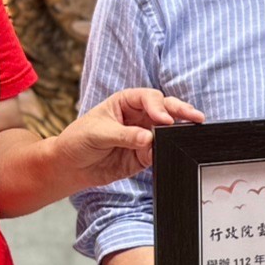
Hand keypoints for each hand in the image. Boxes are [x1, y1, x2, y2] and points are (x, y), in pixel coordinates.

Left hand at [56, 88, 204, 189]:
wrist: (70, 166)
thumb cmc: (78, 141)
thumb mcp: (97, 133)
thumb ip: (125, 135)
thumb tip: (149, 139)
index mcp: (126, 102)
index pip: (148, 98)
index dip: (158, 106)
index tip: (163, 119)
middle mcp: (139, 116)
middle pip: (166, 109)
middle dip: (181, 111)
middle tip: (194, 117)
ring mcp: (145, 136)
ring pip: (169, 130)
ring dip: (181, 130)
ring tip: (194, 131)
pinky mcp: (145, 155)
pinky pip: (161, 152)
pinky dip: (168, 152)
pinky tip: (173, 151)